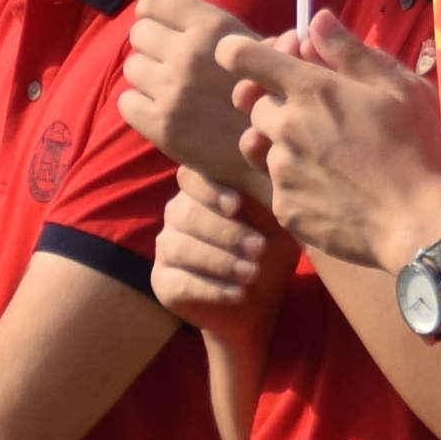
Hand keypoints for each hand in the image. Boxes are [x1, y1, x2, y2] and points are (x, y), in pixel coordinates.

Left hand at [115, 0, 266, 191]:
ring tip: (173, 91)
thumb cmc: (267, 99)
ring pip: (131, 68)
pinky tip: (165, 112)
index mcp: (215, 28)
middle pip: (138, 33)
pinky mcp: (161, 126)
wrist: (272, 157)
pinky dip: (140, 107)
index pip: (155, 0)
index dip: (153, 12)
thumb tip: (201, 5)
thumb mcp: (261, 51)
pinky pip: (126, 103)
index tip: (162, 25)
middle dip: (152, 46)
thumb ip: (225, 29)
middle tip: (173, 64)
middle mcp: (190, 55)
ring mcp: (173, 91)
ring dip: (147, 78)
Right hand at [152, 170, 289, 325]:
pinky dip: (212, 289)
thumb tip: (254, 137)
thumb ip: (265, 181)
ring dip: (220, 261)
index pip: (192, 178)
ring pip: (180, 247)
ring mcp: (166, 248)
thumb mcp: (277, 219)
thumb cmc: (271, 249)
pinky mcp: (163, 282)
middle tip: (259, 248)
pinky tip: (239, 293)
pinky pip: (180, 282)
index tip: (237, 205)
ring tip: (252, 273)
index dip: (210, 190)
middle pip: (187, 214)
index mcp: (202, 191)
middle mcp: (177, 214)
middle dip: (225, 232)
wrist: (262, 303)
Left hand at [227, 24, 440, 274]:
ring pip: (264, 146)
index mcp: (311, 89)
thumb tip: (315, 20)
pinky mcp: (285, 209)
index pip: (240, 56)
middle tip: (318, 112)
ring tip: (328, 153)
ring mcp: (282, 171)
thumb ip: (349, 50)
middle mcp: (285, 127)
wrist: (421, 223)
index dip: (240, 52)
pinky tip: (335, 187)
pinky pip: (279, 186)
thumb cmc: (420, 147)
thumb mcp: (398, 86)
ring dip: (285, 144)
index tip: (256, 58)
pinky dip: (299, 183)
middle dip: (276, 101)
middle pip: (252, 103)